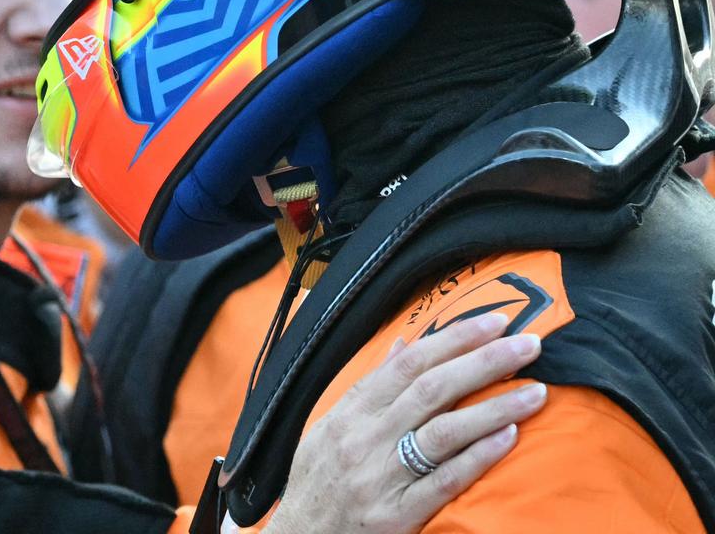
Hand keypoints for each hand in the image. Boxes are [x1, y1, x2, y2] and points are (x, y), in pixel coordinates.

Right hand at [267, 312, 545, 532]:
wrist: (299, 533)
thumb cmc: (316, 478)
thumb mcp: (330, 425)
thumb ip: (370, 386)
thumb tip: (404, 344)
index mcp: (352, 411)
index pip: (409, 363)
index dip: (455, 339)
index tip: (494, 323)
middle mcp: (366, 437)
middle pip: (432, 390)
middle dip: (485, 362)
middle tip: (528, 344)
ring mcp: (381, 476)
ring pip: (443, 432)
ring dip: (494, 408)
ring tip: (536, 392)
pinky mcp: (396, 514)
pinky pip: (444, 482)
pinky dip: (478, 457)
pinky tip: (510, 437)